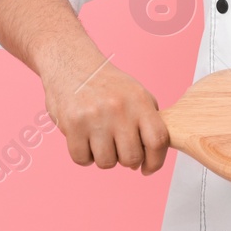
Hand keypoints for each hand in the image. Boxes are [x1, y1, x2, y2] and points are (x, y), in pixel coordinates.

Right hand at [42, 48, 169, 175]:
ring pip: (106, 163)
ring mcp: (95, 117)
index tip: (148, 168)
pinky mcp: (73, 124)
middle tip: (119, 148)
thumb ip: (148, 120)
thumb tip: (153, 154)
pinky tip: (84, 139)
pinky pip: (82, 159)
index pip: (158, 140)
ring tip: (100, 139)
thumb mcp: (136, 93)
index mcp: (140, 101)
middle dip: (126, 160)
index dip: (156, 161)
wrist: (71, 62)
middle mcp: (119, 109)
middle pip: (131, 158)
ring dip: (104, 157)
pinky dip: (84, 155)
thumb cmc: (106, 83)